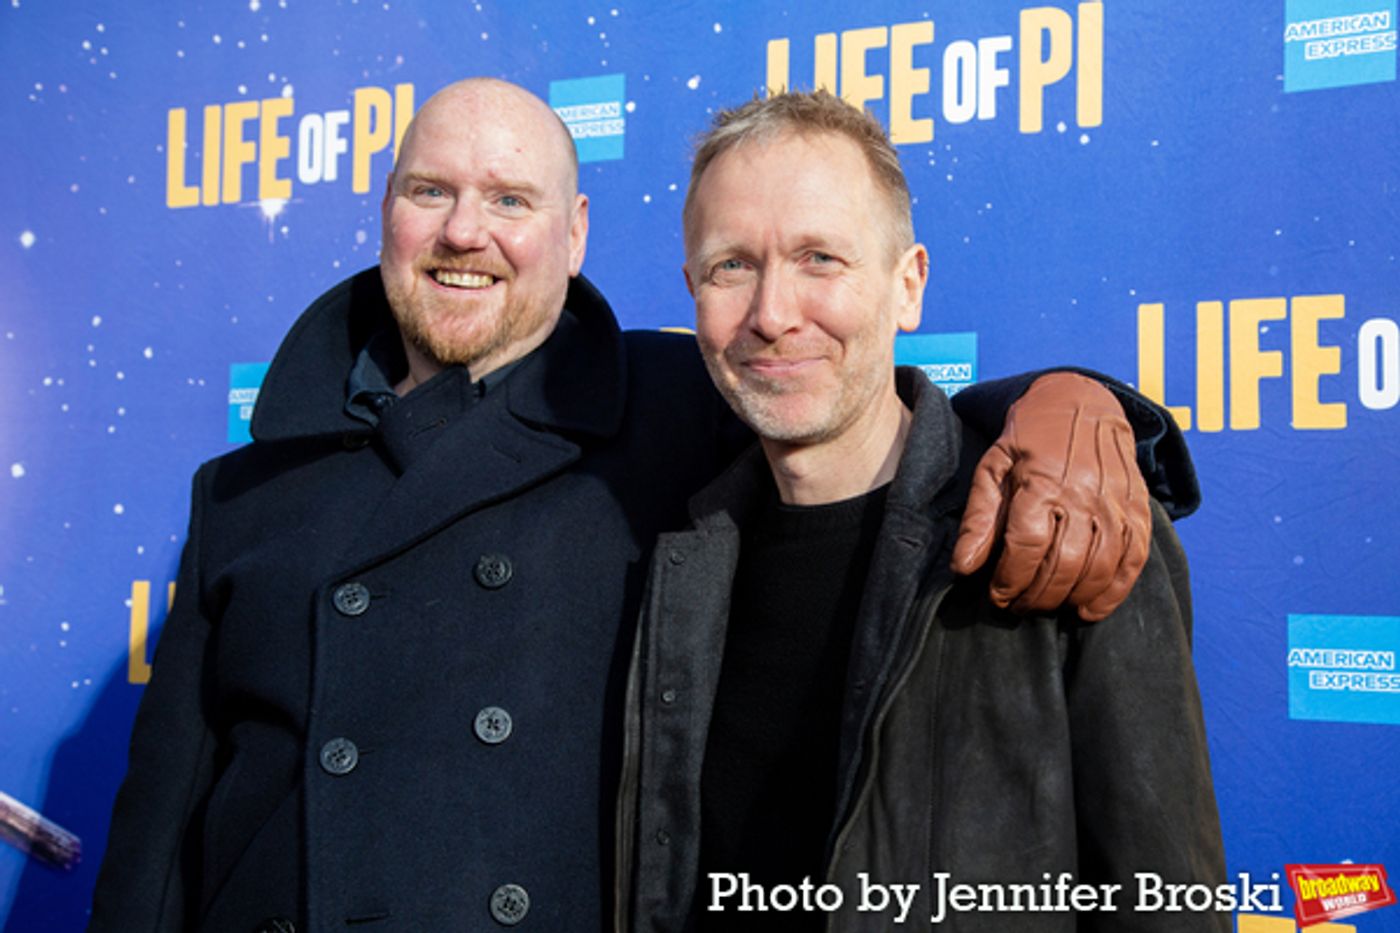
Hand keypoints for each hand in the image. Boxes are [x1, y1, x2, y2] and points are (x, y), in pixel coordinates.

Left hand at [951, 372, 1150, 620]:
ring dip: (1070, 599)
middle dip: (1036, 597)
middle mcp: (1083, 494)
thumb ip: (978, 519)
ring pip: (1098, 568)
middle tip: (1018, 607)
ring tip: (1047, 607)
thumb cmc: (1029, 441)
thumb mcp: (992, 468)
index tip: (997, 595)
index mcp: (1041, 482)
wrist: (1082, 404)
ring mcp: (1116, 504)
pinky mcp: (1138, 511)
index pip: (1027, 546)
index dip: (1010, 580)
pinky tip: (1089, 610)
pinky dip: (1113, 593)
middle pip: (1063, 564)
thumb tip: (963, 568)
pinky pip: (1133, 561)